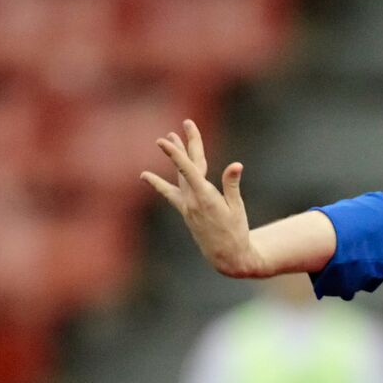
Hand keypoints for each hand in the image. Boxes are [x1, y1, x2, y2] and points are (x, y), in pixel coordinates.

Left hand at [141, 119, 261, 277]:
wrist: (227, 257)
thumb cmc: (237, 232)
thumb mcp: (238, 209)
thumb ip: (232, 185)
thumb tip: (236, 165)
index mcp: (206, 198)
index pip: (188, 170)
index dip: (176, 154)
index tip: (164, 141)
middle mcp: (192, 200)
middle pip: (187, 167)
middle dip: (184, 145)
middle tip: (183, 125)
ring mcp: (187, 206)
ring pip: (179, 176)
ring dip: (175, 157)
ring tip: (169, 137)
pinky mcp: (185, 211)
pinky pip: (170, 193)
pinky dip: (158, 184)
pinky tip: (145, 175)